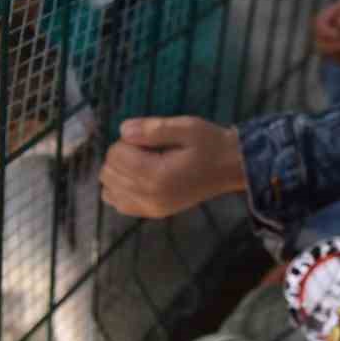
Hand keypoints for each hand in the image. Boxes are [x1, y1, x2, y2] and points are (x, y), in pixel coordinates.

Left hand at [100, 116, 246, 217]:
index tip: (148, 138)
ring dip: (118, 172)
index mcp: (157, 176)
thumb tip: (123, 131)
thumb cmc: (210, 144)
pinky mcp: (152, 213)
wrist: (231, 168)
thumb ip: (153, 129)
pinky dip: (120, 189)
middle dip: (121, 155)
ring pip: (108, 189)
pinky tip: (138, 178)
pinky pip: (118, 204)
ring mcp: (150, 208)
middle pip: (109, 172)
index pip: (116, 155)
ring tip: (143, 163)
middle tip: (147, 149)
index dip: (128, 140)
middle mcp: (150, 197)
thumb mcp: (186, 127)